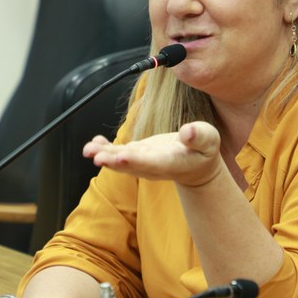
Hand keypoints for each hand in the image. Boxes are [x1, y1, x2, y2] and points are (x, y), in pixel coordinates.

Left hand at [83, 121, 223, 186]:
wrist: (196, 166)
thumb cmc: (204, 151)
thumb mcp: (209, 140)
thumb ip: (199, 136)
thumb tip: (187, 131)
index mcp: (170, 163)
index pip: (151, 163)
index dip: (135, 160)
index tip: (121, 156)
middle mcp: (152, 166)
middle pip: (130, 165)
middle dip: (112, 161)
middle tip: (96, 157)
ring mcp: (142, 162)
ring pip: (120, 160)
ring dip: (103, 155)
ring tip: (89, 149)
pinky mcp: (137, 155)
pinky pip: (118, 153)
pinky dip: (104, 148)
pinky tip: (94, 142)